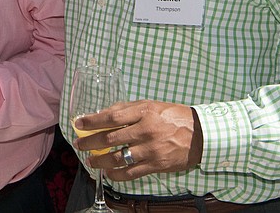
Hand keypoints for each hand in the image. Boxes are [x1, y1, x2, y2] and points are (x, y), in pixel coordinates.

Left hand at [72, 99, 201, 180]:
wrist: (201, 134)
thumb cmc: (173, 116)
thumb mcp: (151, 105)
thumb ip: (127, 108)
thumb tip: (103, 114)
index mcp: (143, 112)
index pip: (111, 116)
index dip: (92, 120)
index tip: (79, 123)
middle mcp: (146, 130)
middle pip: (111, 137)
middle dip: (91, 141)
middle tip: (79, 144)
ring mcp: (151, 149)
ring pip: (118, 157)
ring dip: (100, 160)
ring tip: (91, 160)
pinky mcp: (156, 165)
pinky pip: (131, 172)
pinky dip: (116, 174)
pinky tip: (108, 172)